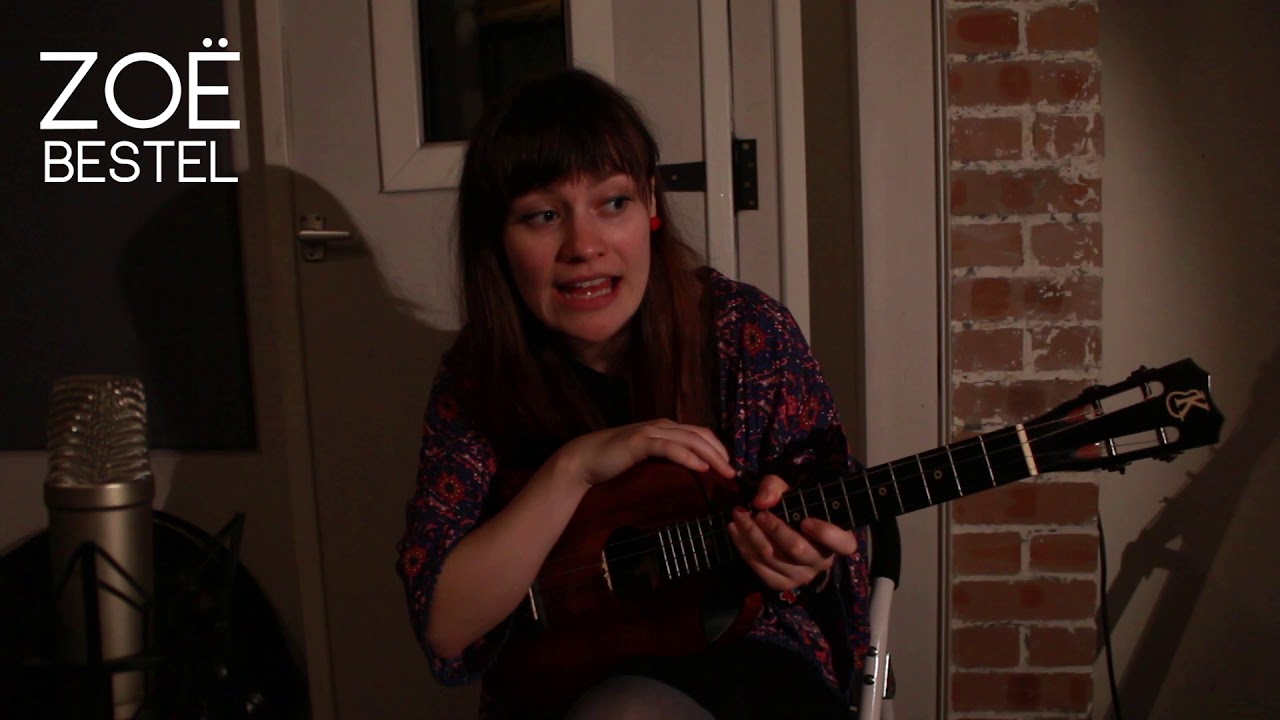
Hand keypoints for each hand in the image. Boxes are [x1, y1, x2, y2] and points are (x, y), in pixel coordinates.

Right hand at [552, 419, 736, 487]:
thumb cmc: (615, 461)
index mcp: (665, 428)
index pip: (700, 434)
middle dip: (720, 453)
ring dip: (711, 455)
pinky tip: (700, 467)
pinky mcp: (640, 442)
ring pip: (689, 440)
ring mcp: (651, 431)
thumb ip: (666, 459)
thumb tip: (689, 473)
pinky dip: (688, 456)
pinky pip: (670, 448)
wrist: (585, 458)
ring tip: (724, 471)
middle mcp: (662, 425)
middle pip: (700, 435)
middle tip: (733, 473)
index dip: (717, 448)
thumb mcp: (647, 459)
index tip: (729, 466)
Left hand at [728, 474, 858, 591]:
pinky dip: (743, 547)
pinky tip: (734, 530)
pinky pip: (759, 568)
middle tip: (757, 513)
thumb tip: (761, 502)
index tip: (806, 520)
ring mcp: (801, 577)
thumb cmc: (796, 508)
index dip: (825, 533)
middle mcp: (822, 562)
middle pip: (796, 549)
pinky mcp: (781, 584)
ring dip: (750, 535)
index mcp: (838, 540)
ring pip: (772, 558)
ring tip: (738, 515)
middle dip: (773, 529)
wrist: (787, 530)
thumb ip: (776, 488)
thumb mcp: (789, 491)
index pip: (843, 543)